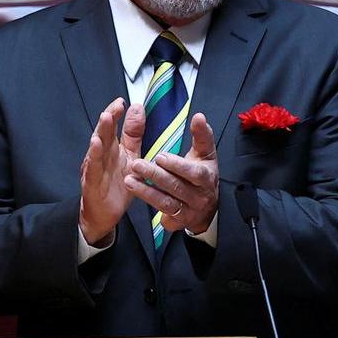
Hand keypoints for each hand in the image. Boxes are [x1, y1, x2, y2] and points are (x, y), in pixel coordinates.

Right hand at [80, 99, 143, 245]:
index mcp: (111, 148)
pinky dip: (93, 156)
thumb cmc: (117, 184)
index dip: (116, 114)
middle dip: (108, 119)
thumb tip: (137, 108)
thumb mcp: (130, 157)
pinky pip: (93, 168)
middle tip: (114, 106)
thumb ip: (134, 134)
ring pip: (96, 148)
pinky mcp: (92, 183)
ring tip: (105, 118)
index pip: (113, 127)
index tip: (122, 101)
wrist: (105, 215)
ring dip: (100, 132)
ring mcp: (94, 168)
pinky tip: (95, 144)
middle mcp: (101, 156)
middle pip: (103, 134)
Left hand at [125, 113, 219, 234]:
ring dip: (146, 190)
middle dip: (155, 175)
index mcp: (207, 177)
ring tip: (129, 179)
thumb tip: (199, 116)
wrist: (208, 208)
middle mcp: (200, 196)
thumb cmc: (203, 175)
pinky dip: (148, 201)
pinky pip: (161, 212)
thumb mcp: (206, 155)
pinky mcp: (178, 220)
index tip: (160, 156)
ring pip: (166, 201)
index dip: (177, 165)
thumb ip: (202, 135)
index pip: (194, 172)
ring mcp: (189, 210)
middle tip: (136, 164)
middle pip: (176, 186)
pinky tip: (135, 192)